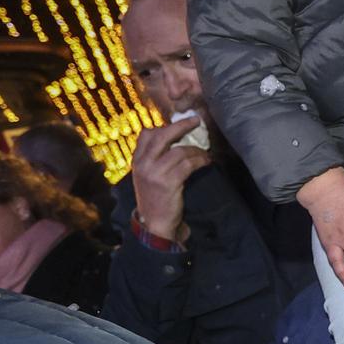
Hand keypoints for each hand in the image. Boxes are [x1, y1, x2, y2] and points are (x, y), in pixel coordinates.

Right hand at [129, 117, 209, 241]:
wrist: (154, 222)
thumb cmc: (155, 196)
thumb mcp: (147, 174)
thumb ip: (154, 157)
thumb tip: (175, 136)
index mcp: (137, 160)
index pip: (146, 134)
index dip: (164, 126)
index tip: (180, 124)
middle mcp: (143, 164)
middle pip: (162, 136)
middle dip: (181, 126)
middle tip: (196, 121)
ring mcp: (155, 173)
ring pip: (180, 151)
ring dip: (196, 150)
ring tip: (205, 153)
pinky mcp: (169, 183)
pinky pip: (189, 164)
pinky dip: (201, 160)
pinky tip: (206, 161)